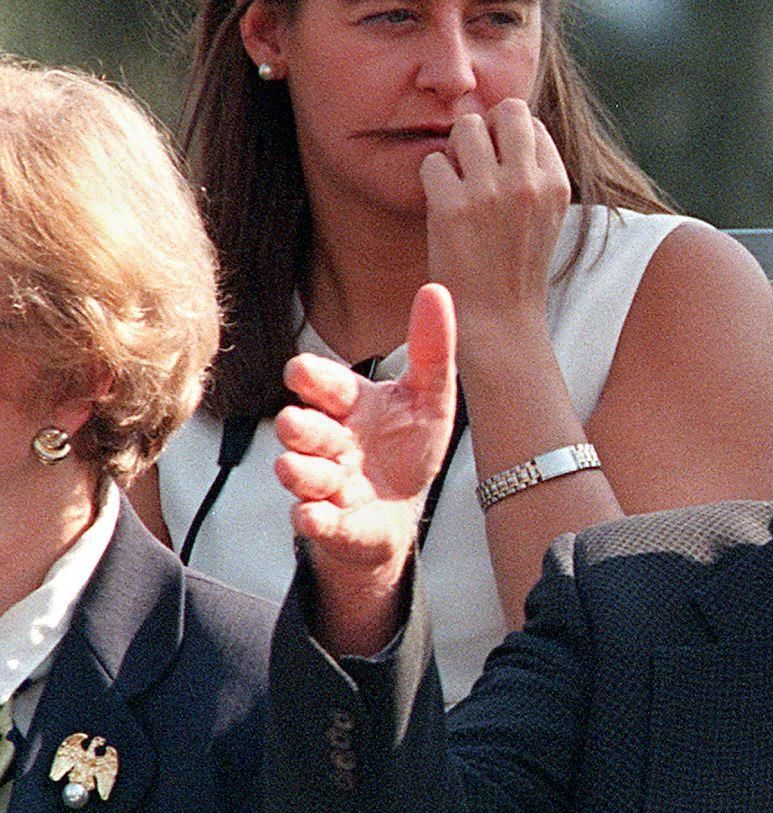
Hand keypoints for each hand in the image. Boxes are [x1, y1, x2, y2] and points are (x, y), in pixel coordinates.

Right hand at [274, 285, 457, 652]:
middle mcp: (329, 440)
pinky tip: (313, 514)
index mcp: (348, 403)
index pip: (319, 383)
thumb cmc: (406, 444)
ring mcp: (325, 482)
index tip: (303, 375)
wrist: (401, 508)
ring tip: (297, 469)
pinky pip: (313, 521)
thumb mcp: (429, 396)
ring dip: (299, 471)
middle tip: (296, 425)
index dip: (310, 379)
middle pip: (299, 428)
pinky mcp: (332, 522)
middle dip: (298, 427)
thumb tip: (435, 289)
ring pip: (299, 474)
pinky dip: (312, 518)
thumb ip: (431, 348)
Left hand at [419, 98, 570, 356]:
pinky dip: (432, 181)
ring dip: (455, 151)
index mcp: (557, 184)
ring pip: (464, 128)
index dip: (507, 138)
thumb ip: (534, 171)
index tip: (499, 168)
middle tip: (474, 164)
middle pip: (503, 109)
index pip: (530, 122)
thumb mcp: (545, 215)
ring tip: (458, 185)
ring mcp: (491, 194)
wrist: (500, 321)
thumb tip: (503, 120)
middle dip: (484, 129)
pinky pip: (432, 162)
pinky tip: (442, 207)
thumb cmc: (516, 266)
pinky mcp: (453, 208)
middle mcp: (529, 183)